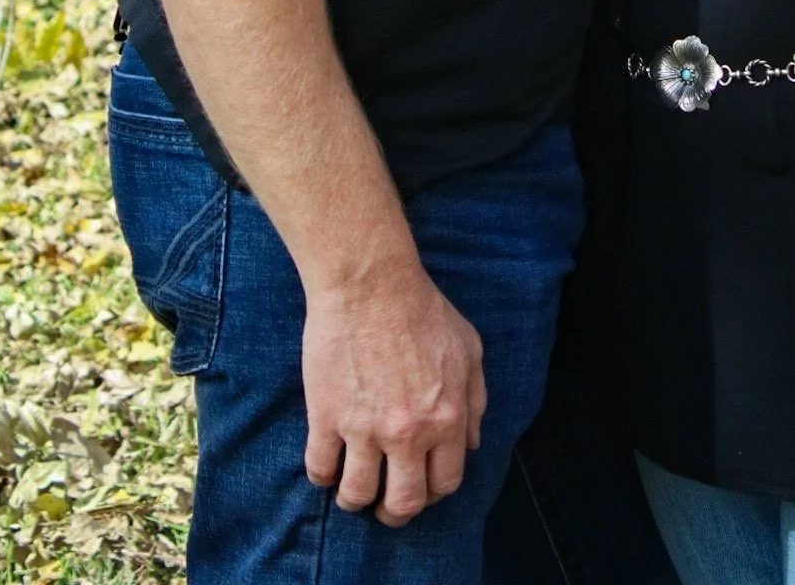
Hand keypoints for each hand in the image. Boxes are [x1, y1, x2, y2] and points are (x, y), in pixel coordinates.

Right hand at [301, 259, 485, 525]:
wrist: (371, 282)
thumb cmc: (423, 310)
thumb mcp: (469, 350)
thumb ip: (475, 401)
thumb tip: (471, 444)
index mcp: (446, 418)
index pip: (445, 483)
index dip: (432, 493)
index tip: (420, 487)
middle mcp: (408, 433)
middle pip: (402, 502)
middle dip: (395, 512)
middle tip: (386, 505)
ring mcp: (364, 428)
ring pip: (356, 495)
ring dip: (355, 499)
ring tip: (352, 489)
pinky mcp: (326, 417)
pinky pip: (319, 470)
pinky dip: (322, 475)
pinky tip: (327, 464)